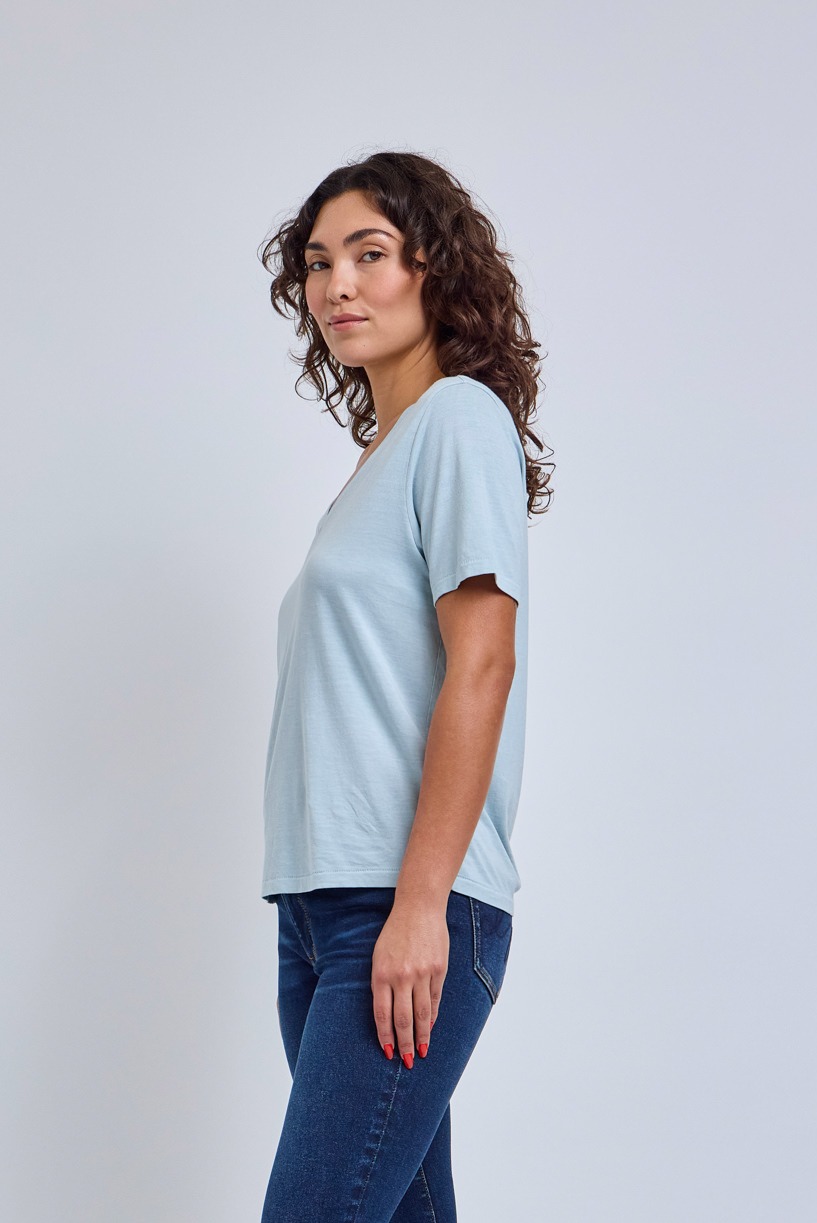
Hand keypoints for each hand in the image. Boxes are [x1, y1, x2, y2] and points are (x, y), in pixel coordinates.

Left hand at [371, 900, 448, 1066]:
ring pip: (422, 1013)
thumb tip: (389, 1015)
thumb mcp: (379, 957)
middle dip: (404, 1044)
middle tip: (407, 1061)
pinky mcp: (438, 969)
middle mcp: (401, 976)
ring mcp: (422, 973)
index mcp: (381, 974)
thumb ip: (382, 984)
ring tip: (422, 1051)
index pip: (382, 1015)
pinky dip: (432, 1016)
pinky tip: (429, 1027)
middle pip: (403, 1020)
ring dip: (422, 1036)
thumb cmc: (395, 933)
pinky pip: (435, 999)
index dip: (385, 1036)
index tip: (387, 1052)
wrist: (418, 908)